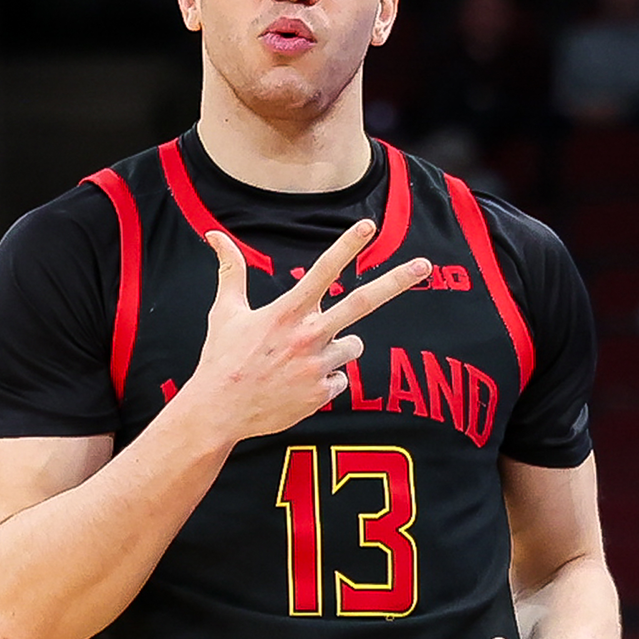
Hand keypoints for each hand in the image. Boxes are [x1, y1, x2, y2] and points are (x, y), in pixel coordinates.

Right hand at [189, 220, 430, 442]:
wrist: (219, 411)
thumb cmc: (222, 358)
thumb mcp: (225, 312)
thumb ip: (230, 270)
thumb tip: (214, 234)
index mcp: (286, 311)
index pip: (323, 271)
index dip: (346, 246)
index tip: (368, 226)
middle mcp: (307, 335)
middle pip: (362, 303)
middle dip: (396, 281)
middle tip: (425, 265)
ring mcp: (317, 365)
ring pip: (353, 346)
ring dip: (338, 348)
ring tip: (303, 360)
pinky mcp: (322, 393)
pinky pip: (341, 379)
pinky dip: (326, 380)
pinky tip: (298, 385)